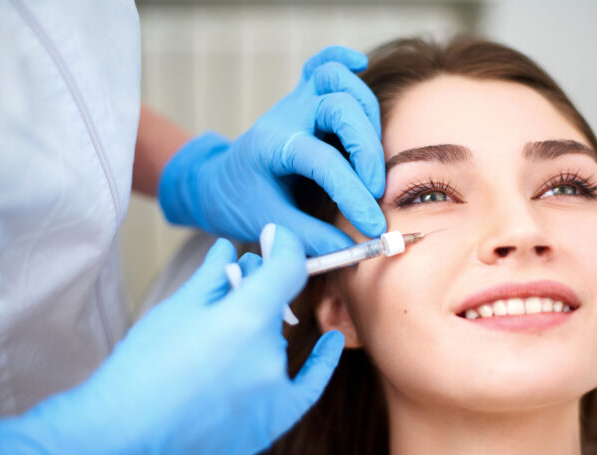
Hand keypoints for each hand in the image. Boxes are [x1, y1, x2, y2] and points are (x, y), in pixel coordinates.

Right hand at [0, 227, 343, 454]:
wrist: (118, 442)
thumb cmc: (140, 371)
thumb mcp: (175, 310)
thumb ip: (212, 276)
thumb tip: (230, 249)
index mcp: (246, 318)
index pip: (286, 267)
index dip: (284, 245)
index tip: (276, 236)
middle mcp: (269, 354)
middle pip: (273, 308)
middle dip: (252, 294)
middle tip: (225, 287)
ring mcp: (274, 392)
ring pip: (275, 344)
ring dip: (257, 332)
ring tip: (216, 339)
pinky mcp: (273, 422)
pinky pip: (307, 385)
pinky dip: (321, 361)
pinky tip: (331, 342)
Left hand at [159, 46, 385, 254]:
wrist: (220, 183)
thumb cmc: (242, 203)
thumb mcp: (269, 225)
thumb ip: (310, 238)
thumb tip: (353, 251)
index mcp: (272, 147)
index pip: (323, 162)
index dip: (353, 194)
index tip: (373, 226)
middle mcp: (286, 116)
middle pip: (339, 107)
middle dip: (365, 149)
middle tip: (376, 190)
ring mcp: (295, 102)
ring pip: (338, 80)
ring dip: (366, 113)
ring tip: (372, 155)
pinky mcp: (303, 98)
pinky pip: (322, 63)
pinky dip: (342, 60)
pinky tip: (359, 64)